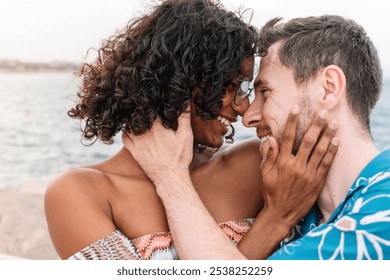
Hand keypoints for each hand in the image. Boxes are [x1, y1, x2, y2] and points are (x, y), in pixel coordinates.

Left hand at [122, 107, 192, 184]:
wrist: (170, 178)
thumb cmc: (179, 158)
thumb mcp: (186, 136)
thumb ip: (184, 117)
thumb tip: (185, 101)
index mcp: (157, 128)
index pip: (149, 108)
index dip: (150, 102)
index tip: (152, 99)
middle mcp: (144, 134)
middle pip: (136, 115)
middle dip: (139, 109)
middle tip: (143, 105)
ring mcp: (137, 143)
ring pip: (129, 125)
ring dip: (132, 119)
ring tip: (137, 116)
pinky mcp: (134, 152)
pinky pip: (124, 137)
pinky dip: (126, 131)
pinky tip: (132, 130)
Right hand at [260, 105, 338, 226]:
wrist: (281, 214)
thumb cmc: (271, 192)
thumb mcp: (265, 174)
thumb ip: (269, 155)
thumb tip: (269, 138)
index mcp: (282, 163)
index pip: (286, 137)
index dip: (291, 121)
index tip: (296, 108)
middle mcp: (295, 167)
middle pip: (307, 141)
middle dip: (316, 125)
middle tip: (323, 112)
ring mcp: (308, 175)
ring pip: (319, 151)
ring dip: (327, 135)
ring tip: (334, 122)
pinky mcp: (317, 183)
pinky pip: (326, 164)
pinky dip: (331, 152)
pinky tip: (336, 141)